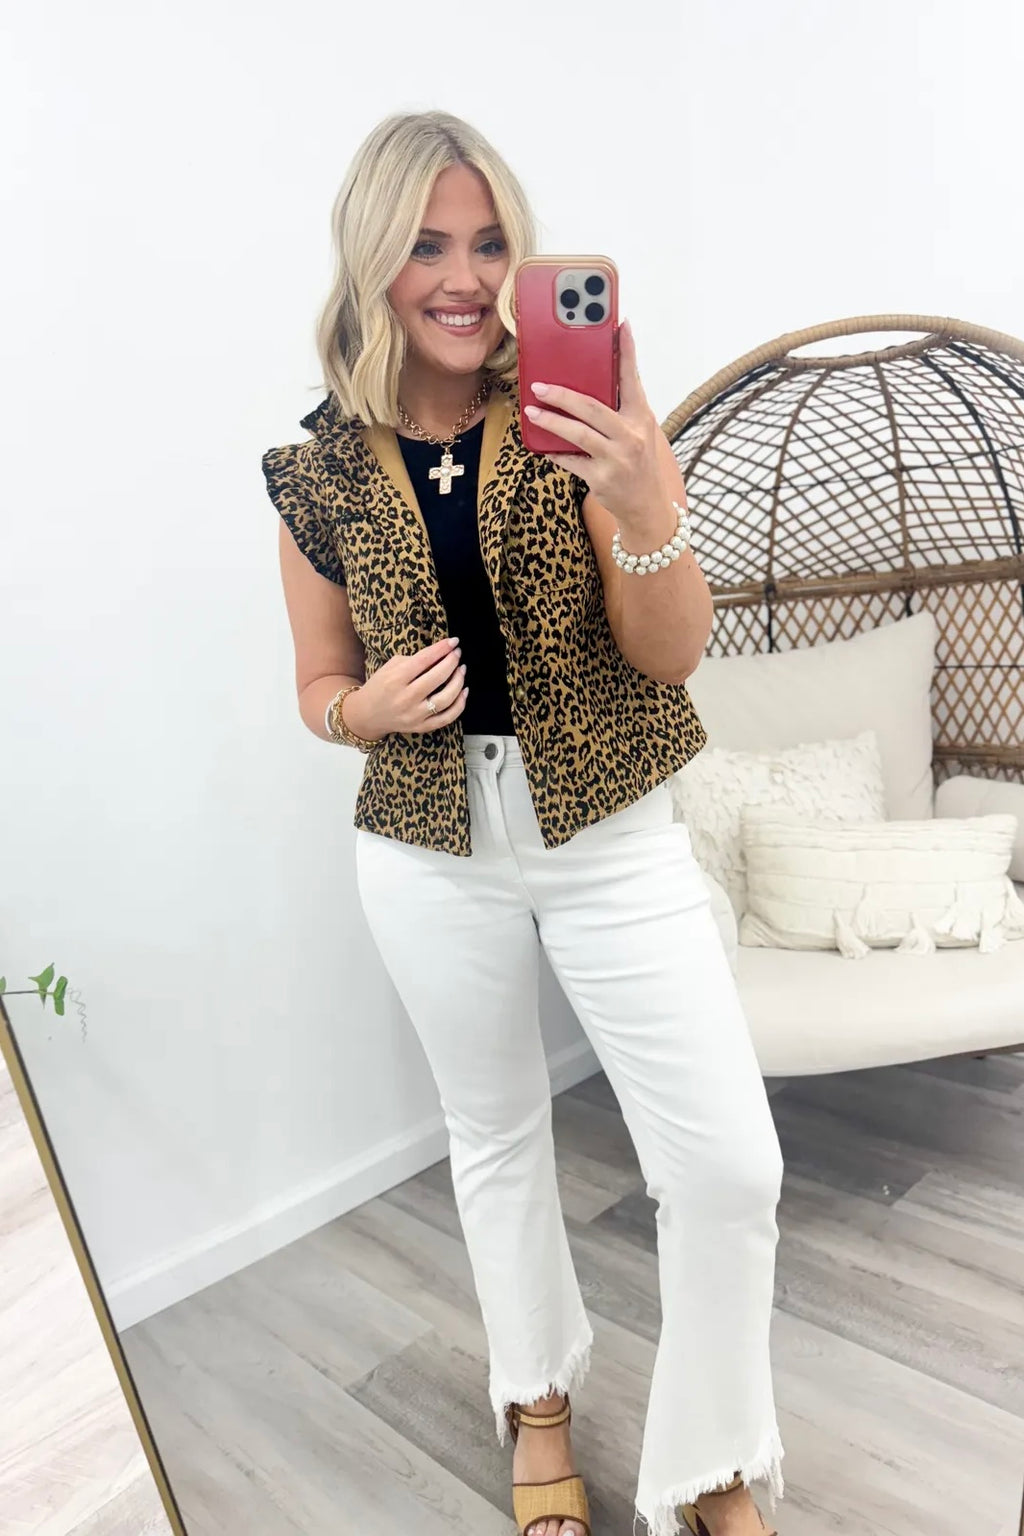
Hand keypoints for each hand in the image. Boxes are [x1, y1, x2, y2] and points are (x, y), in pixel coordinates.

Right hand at [346, 637, 467, 739]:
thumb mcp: (391, 667)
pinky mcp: (421, 727)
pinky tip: (463, 691)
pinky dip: (460, 704)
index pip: (424, 660)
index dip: (441, 649)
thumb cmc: (380, 686)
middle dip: (451, 662)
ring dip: (458, 681)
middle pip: (437, 678)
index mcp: (395, 679)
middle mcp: (405, 698)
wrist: (367, 714)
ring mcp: (414, 715)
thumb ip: (414, 660)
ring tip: (461, 670)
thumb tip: (441, 653)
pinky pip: (447, 717)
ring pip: (446, 699)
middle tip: (457, 653)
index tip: (453, 641)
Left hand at [522, 318, 665, 524]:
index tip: (620, 324)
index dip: (626, 351)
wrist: (646, 506)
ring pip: (577, 434)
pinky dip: (555, 453)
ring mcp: (617, 458)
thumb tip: (597, 378)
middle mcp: (632, 436)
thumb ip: (622, 406)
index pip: (633, 378)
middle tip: (539, 386)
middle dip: (562, 395)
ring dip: (551, 421)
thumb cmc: (638, 462)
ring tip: (532, 412)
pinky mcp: (602, 479)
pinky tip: (542, 446)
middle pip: (592, 408)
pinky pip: (571, 461)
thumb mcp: (639, 431)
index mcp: (641, 417)